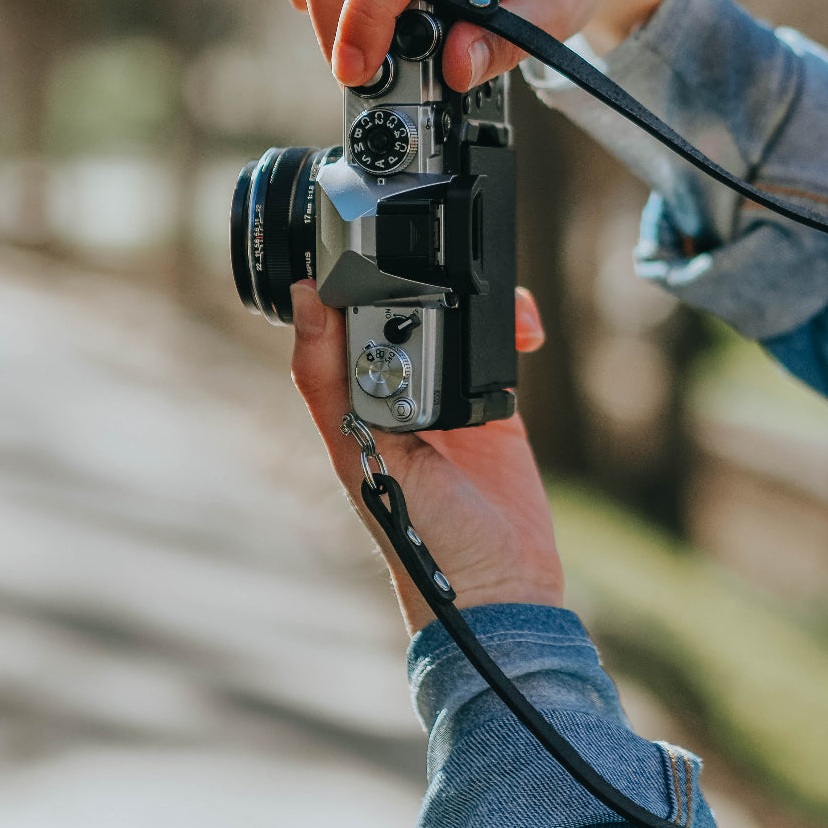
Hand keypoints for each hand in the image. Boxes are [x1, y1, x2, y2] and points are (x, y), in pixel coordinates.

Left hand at [290, 280, 563, 633]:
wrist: (500, 586)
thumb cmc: (420, 536)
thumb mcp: (365, 453)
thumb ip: (331, 382)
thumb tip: (306, 301)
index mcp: (350, 402)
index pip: (337, 322)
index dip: (346, 279)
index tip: (365, 241)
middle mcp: (394, 394)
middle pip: (401, 311)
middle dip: (421, 278)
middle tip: (442, 258)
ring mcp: (445, 398)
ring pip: (451, 322)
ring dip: (472, 300)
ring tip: (490, 296)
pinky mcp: (492, 406)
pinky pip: (494, 349)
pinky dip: (508, 330)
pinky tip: (521, 332)